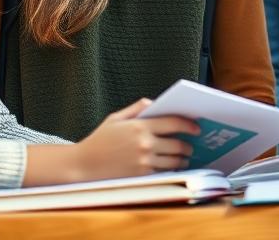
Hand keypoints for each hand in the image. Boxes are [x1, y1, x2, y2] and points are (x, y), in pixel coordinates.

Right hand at [71, 98, 199, 179]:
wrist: (82, 165)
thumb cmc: (98, 140)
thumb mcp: (115, 118)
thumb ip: (137, 108)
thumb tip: (155, 102)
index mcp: (140, 126)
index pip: (173, 122)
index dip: (189, 124)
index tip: (196, 127)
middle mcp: (144, 143)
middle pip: (178, 144)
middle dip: (188, 145)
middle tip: (191, 145)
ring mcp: (144, 161)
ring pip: (174, 160)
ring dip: (183, 159)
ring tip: (185, 158)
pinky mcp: (141, 175)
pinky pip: (164, 172)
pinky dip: (171, 169)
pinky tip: (172, 167)